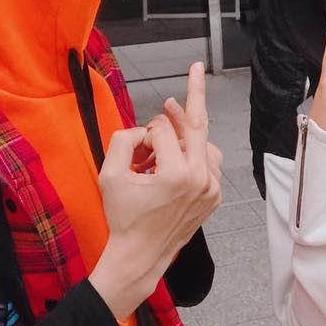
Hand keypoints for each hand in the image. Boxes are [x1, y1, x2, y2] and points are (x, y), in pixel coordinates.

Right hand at [90, 62, 221, 319]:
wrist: (141, 256)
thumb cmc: (124, 218)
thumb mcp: (110, 175)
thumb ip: (123, 140)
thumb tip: (145, 128)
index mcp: (176, 174)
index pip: (161, 131)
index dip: (143, 134)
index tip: (134, 151)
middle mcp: (200, 179)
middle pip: (196, 125)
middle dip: (191, 97)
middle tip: (194, 69)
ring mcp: (212, 189)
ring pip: (204, 143)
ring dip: (186, 133)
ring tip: (167, 129)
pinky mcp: (215, 196)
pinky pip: (210, 162)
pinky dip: (196, 153)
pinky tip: (180, 154)